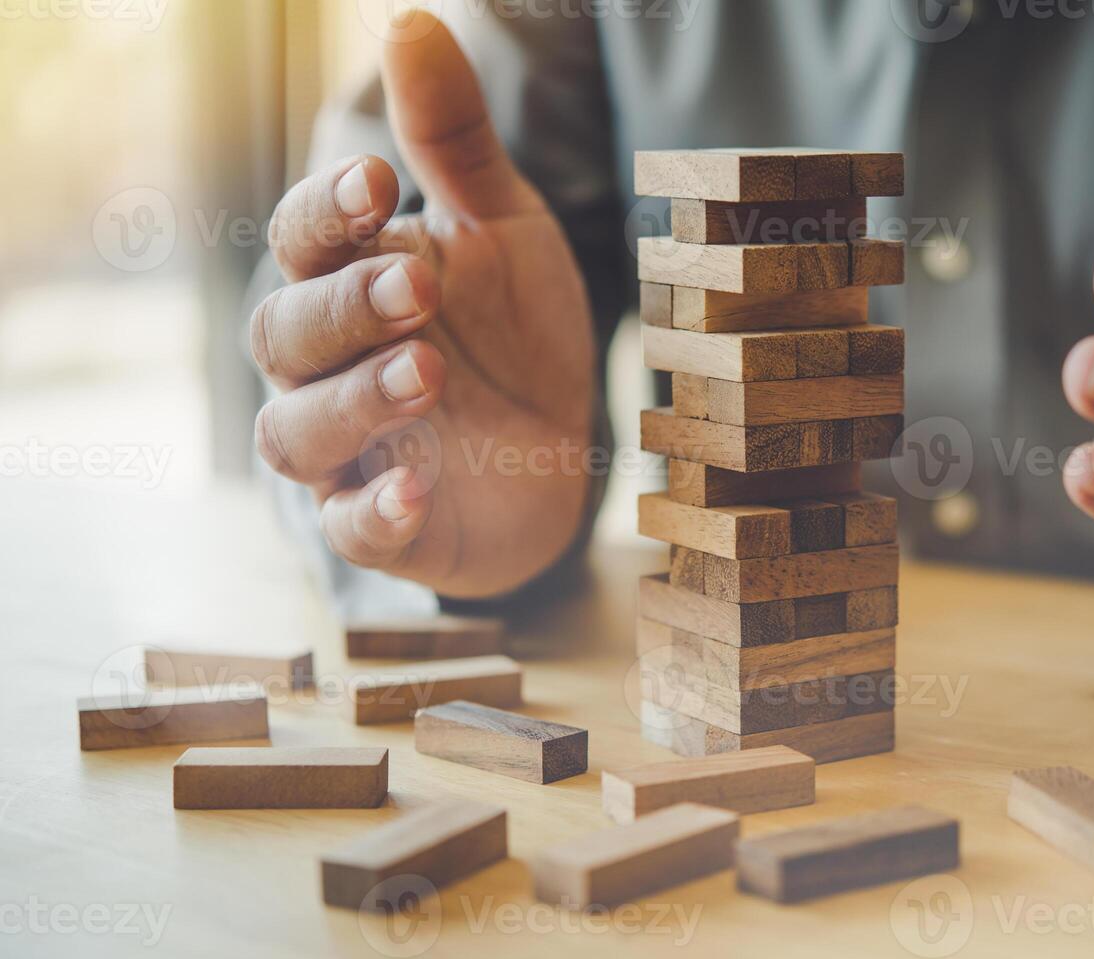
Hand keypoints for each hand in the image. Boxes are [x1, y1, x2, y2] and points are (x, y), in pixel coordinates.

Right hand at [250, 11, 594, 597]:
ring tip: (426, 372)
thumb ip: (456, 144)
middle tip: (421, 287)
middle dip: (346, 306)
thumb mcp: (506, 230)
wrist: (561, 448)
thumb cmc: (516, 333)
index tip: (381, 182)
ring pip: (297, 432)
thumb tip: (411, 19)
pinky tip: (417, 484)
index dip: (327, 211)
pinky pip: (352, 525)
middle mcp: (329, 366)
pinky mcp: (385, 524)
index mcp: (352, 281)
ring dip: (354, 400)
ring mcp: (351, 450)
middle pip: (284, 332)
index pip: (302, 239)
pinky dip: (375, 509)